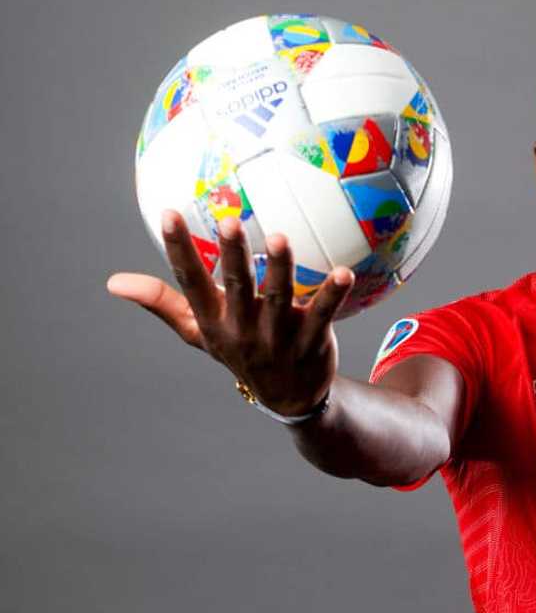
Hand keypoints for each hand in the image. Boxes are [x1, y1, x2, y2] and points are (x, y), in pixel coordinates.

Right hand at [107, 209, 354, 415]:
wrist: (289, 398)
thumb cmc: (238, 351)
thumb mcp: (197, 331)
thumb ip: (161, 302)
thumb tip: (114, 282)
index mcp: (213, 321)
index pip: (190, 282)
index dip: (178, 249)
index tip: (169, 214)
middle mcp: (243, 328)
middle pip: (237, 288)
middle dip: (232, 256)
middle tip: (229, 221)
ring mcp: (279, 337)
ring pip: (280, 300)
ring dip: (281, 270)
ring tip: (281, 239)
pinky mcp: (312, 341)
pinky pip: (323, 315)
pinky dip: (333, 295)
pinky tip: (344, 273)